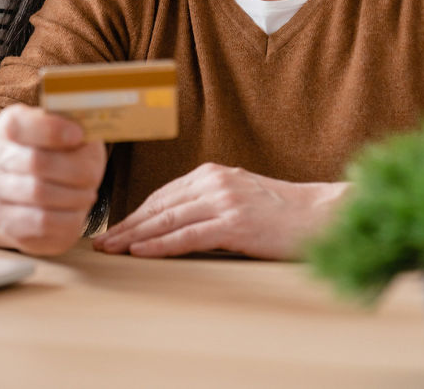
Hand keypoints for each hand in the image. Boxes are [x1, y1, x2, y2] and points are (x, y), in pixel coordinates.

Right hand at [0, 104, 106, 255]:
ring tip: (86, 195)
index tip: (78, 136)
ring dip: (74, 196)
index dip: (52, 130)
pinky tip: (75, 212)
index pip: (20, 125)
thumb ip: (75, 126)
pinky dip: (68, 218)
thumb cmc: (62, 154)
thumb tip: (78, 134)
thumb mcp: (72, 132)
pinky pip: (43, 223)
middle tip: (92, 176)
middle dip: (75, 171)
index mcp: (10, 125)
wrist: (31, 189)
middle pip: (36, 162)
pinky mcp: (2, 221)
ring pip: (40, 195)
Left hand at [92, 163, 347, 259]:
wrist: (322, 215)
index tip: (114, 228)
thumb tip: (175, 221)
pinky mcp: (235, 223)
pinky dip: (161, 244)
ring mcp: (224, 201)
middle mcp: (214, 182)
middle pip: (159, 206)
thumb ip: (209, 202)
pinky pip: (189, 235)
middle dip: (127, 224)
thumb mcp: (240, 197)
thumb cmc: (282, 213)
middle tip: (101, 240)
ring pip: (168, 220)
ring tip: (111, 247)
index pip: (163, 195)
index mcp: (213, 173)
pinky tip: (141, 251)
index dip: (135, 213)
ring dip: (134, 235)